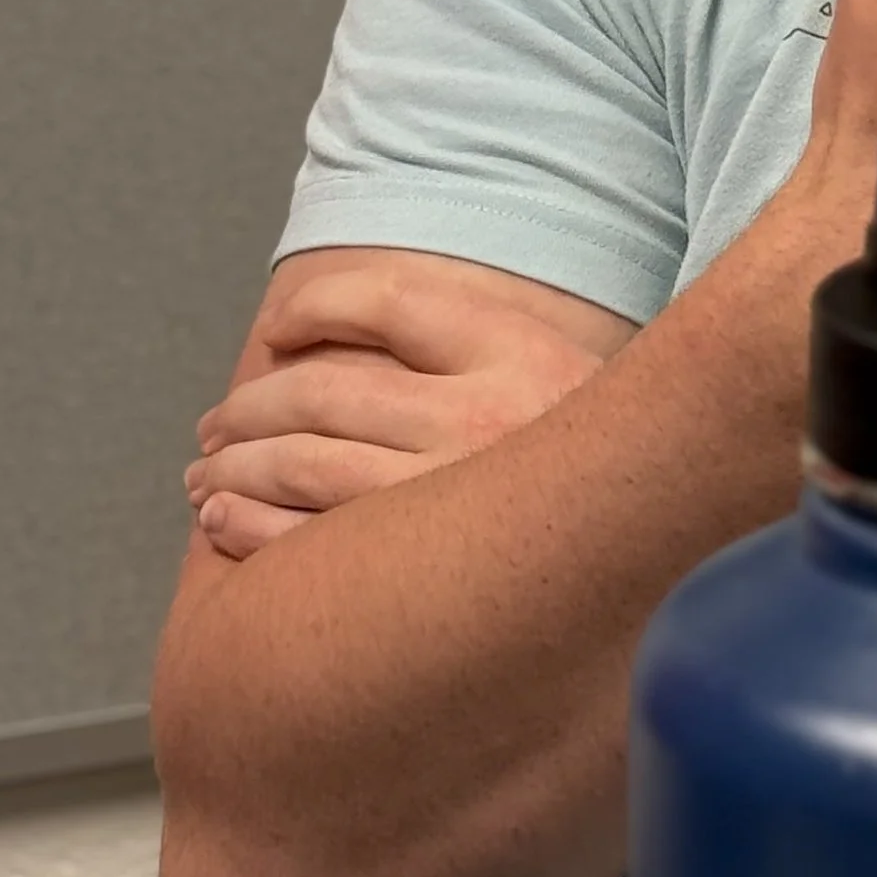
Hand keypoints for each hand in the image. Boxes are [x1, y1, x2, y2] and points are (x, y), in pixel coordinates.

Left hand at [185, 262, 619, 562]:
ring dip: (235, 466)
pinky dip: (251, 526)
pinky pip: (308, 541)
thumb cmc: (598, 457)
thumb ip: (474, 341)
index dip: (316, 308)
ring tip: (206, 475)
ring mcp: (453, 499)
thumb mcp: (559, 370)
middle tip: (215, 426)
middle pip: (325, 391)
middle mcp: (484, 419)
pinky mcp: (429, 574)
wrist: (670, 534)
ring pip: (303, 464)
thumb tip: (345, 331)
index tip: (277, 331)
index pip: (386, 301)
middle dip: (251, 408)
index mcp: (517, 352)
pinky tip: (226, 521)